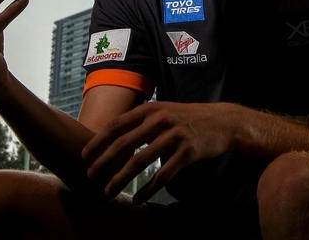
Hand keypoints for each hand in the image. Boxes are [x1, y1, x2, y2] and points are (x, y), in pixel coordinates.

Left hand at [81, 101, 236, 202]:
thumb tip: (114, 138)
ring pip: (140, 161)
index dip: (98, 141)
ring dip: (121, 179)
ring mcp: (174, 135)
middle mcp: (159, 120)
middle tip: (90, 176)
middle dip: (103, 162)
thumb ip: (141, 121)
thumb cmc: (188, 117)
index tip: (85, 156)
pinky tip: (139, 198)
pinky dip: (149, 189)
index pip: (116, 125)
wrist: (223, 121)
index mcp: (150, 109)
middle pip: (124, 144)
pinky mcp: (188, 152)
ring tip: (108, 191)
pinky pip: (163, 174)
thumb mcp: (163, 111)